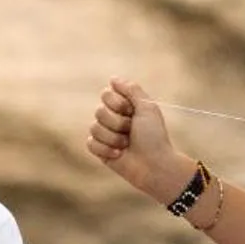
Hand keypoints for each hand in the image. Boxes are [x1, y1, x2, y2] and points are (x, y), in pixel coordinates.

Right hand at [88, 78, 192, 203]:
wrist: (154, 165)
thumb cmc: (154, 136)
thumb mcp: (147, 107)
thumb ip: (131, 89)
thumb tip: (112, 78)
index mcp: (125, 106)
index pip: (106, 95)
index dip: (118, 104)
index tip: (133, 113)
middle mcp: (113, 118)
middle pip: (99, 112)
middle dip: (117, 123)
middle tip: (132, 131)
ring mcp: (106, 134)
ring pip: (94, 128)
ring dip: (113, 138)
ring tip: (127, 145)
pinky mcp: (100, 150)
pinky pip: (90, 143)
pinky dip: (105, 149)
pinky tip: (118, 155)